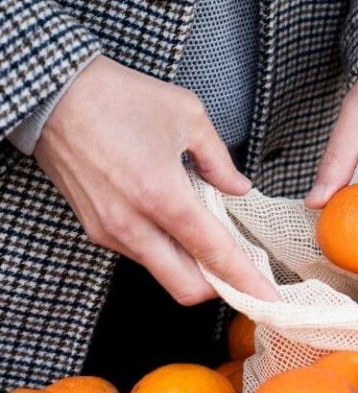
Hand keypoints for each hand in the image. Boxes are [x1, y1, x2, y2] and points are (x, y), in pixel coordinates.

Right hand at [35, 56, 278, 303]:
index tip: (269, 297)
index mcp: (162, 195)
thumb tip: (238, 189)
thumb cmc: (119, 97)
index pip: (214, 254)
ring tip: (209, 236)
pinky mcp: (95, 229)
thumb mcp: (187, 115)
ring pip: (163, 272)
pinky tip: (174, 222)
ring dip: (191, 266)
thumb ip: (219, 161)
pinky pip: (141, 254)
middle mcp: (133, 224)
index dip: (247, 281)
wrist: (54, 94)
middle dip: (219, 287)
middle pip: (186, 287)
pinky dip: (166, 249)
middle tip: (242, 272)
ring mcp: (110, 231)